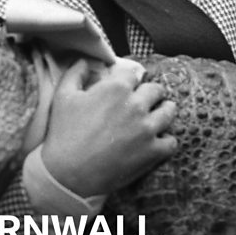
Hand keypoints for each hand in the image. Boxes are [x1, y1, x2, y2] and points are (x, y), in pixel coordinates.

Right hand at [40, 59, 176, 197]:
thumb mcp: (62, 96)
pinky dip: (166, 141)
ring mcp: (147, 129)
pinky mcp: (153, 152)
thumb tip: (84, 60)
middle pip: (156, 89)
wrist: (68, 174)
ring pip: (170, 111)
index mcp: (115, 88)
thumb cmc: (63, 133)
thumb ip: (75, 72)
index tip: (126, 87)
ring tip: (155, 118)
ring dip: (163, 112)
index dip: (129, 80)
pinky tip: (155, 142)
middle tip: (142, 103)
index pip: (133, 73)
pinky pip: (172, 141)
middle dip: (149, 94)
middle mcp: (136, 105)